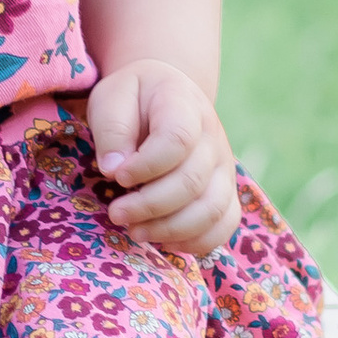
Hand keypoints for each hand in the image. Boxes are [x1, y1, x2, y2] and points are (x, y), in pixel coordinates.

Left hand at [87, 58, 240, 262]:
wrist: (165, 96)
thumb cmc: (133, 99)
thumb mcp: (112, 97)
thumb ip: (112, 129)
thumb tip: (114, 170)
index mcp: (184, 104)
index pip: (178, 140)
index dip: (146, 166)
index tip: (117, 176)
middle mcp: (212, 137)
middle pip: (192, 182)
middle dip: (150, 206)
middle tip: (116, 213)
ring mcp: (223, 166)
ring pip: (211, 209)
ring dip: (171, 229)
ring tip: (136, 232)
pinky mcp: (224, 190)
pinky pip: (224, 224)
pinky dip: (197, 241)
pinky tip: (164, 242)